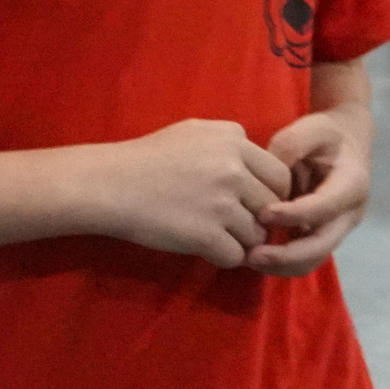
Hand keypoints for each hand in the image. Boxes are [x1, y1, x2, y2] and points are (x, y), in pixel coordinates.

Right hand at [92, 118, 293, 268]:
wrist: (110, 184)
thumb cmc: (146, 158)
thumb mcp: (192, 132)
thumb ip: (229, 144)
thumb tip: (257, 166)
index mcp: (232, 139)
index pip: (279, 175)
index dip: (269, 194)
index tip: (251, 203)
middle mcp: (233, 168)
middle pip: (273, 206)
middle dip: (259, 219)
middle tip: (236, 225)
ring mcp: (221, 202)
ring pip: (257, 234)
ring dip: (241, 240)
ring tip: (215, 235)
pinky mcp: (207, 234)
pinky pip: (236, 256)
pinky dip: (223, 256)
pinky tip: (204, 247)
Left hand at [247, 108, 372, 276]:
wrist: (345, 140)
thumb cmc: (325, 133)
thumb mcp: (308, 129)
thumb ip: (288, 148)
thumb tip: (267, 179)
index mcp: (352, 185)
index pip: (324, 208)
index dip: (293, 215)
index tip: (263, 214)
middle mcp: (349, 213)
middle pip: (321, 246)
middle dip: (286, 256)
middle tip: (251, 255)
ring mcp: (337, 229)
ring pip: (313, 259)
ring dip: (281, 264)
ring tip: (248, 258)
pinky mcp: (322, 235)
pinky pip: (303, 257)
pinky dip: (281, 261)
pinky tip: (253, 255)